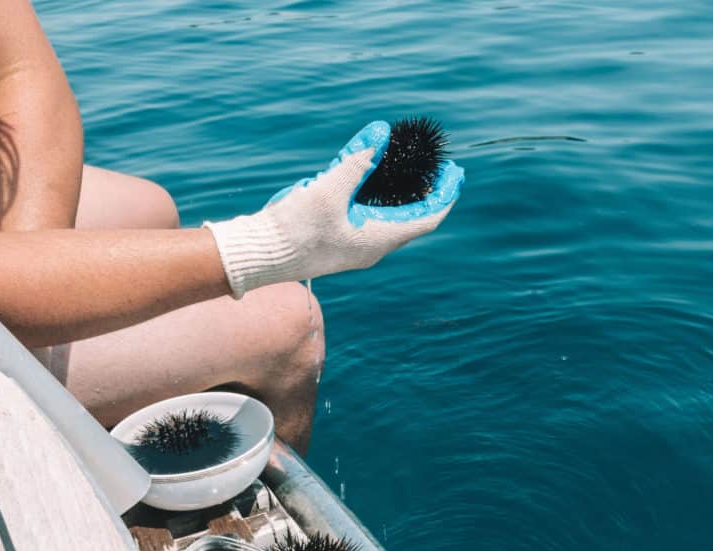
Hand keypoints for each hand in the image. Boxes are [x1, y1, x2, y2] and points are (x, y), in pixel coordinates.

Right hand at [204, 121, 464, 297]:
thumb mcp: (327, 190)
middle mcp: (371, 245)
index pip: (427, 217)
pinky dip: (368, 187)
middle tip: (437, 163)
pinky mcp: (334, 236)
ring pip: (385, 210)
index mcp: (378, 240)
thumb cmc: (293, 229)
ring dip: (396, 185)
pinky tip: (361, 164)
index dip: (445, 194)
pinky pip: (361, 209)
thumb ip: (356, 161)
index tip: (456, 171)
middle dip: (426, 188)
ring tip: (402, 158)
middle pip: (411, 214)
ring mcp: (352, 242)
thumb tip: (382, 133)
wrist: (256, 255)